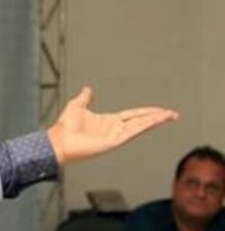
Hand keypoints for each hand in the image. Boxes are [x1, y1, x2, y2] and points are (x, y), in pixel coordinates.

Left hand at [46, 87, 178, 163]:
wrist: (58, 140)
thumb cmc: (65, 127)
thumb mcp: (77, 105)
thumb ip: (85, 98)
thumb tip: (88, 89)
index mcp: (109, 121)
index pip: (133, 115)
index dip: (147, 112)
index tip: (160, 110)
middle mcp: (114, 129)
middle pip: (141, 121)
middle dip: (157, 117)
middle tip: (173, 114)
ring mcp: (115, 136)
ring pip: (140, 126)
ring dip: (155, 120)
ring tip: (169, 116)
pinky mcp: (113, 141)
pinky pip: (132, 132)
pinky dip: (144, 126)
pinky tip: (154, 121)